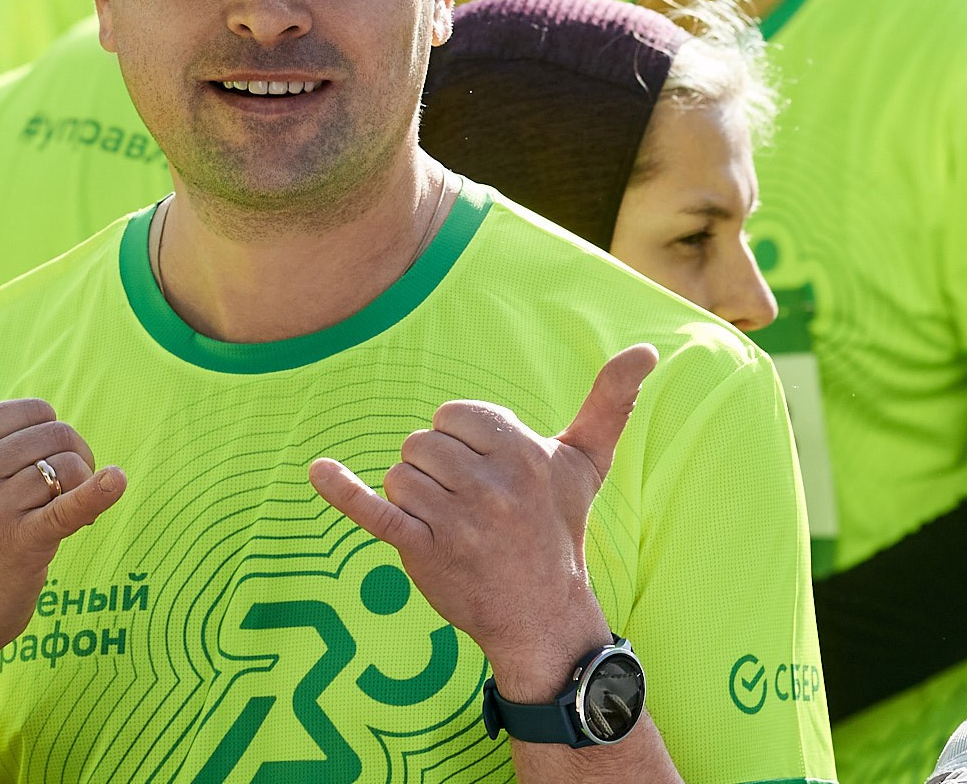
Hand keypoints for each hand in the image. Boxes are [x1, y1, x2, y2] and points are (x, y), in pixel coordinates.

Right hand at [0, 336, 126, 664]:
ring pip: (71, 466)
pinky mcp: (21, 542)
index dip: (50, 437)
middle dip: (72, 460)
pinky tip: (117, 482)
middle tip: (58, 498)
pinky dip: (100, 492)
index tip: (39, 471)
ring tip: (62, 517)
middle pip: (57, 433)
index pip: (33, 410)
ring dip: (81, 490)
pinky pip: (72, 503)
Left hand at [309, 344, 657, 697]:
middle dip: (436, 471)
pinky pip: (373, 511)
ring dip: (414, 499)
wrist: (541, 617)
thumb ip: (610, 403)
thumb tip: (647, 349)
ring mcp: (456, 522)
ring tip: (451, 527)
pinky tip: (319, 471)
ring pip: (399, 475)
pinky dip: (342, 491)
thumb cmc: (556, 530)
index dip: (460, 440)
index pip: (453, 415)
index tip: (485, 473)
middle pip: (421, 444)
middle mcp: (492, 486)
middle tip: (470, 508)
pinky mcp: (423, 553)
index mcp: (524, 453)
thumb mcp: (585, 465)